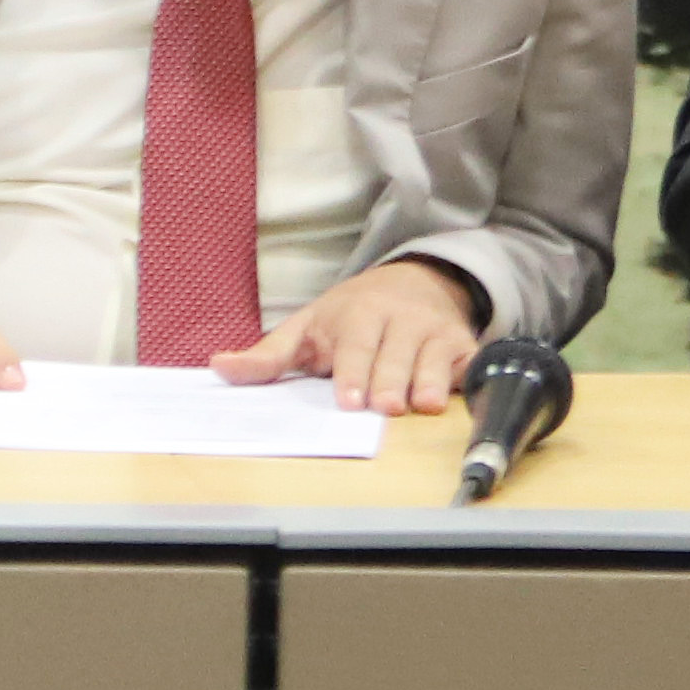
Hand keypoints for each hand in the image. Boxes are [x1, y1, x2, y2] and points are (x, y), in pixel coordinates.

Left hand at [224, 254, 488, 415]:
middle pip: (394, 354)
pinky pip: (469, 362)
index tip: (350, 399)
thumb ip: (268, 356)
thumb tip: (220, 368)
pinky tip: (462, 392)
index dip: (353, 371)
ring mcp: (434, 332)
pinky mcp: (463, 346)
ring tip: (423, 405)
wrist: (414, 281)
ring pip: (432, 358)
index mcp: (357, 314)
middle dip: (389, 380)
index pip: (354, 345)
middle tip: (385, 408)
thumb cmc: (350, 315)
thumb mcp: (306, 327)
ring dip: (428, 381)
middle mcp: (399, 320)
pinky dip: (467, 377)